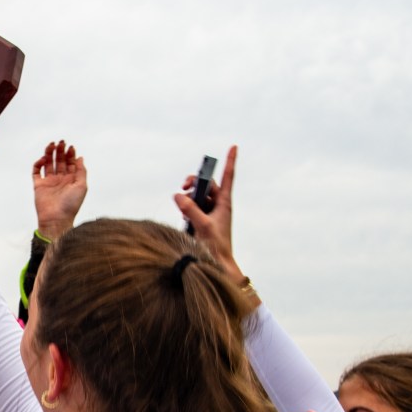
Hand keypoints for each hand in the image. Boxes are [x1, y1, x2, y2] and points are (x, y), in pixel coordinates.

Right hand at [32, 139, 86, 239]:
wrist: (56, 219)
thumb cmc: (71, 205)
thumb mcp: (81, 186)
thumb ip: (81, 171)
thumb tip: (80, 158)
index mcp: (71, 180)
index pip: (70, 163)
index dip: (70, 154)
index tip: (70, 147)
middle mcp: (60, 180)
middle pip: (60, 161)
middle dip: (60, 151)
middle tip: (61, 143)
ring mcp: (49, 182)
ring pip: (48, 163)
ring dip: (49, 153)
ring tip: (51, 145)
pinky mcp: (38, 185)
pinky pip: (36, 171)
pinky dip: (38, 163)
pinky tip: (43, 159)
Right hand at [172, 145, 243, 282]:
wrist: (217, 264)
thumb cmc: (216, 246)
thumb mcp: (202, 225)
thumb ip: (190, 209)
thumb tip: (178, 195)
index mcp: (224, 203)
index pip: (227, 178)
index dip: (230, 161)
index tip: (234, 146)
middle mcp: (218, 206)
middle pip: (205, 185)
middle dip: (193, 183)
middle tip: (183, 185)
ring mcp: (209, 213)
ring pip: (196, 197)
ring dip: (187, 199)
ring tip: (182, 209)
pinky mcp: (201, 221)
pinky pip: (191, 209)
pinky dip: (185, 210)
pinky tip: (183, 218)